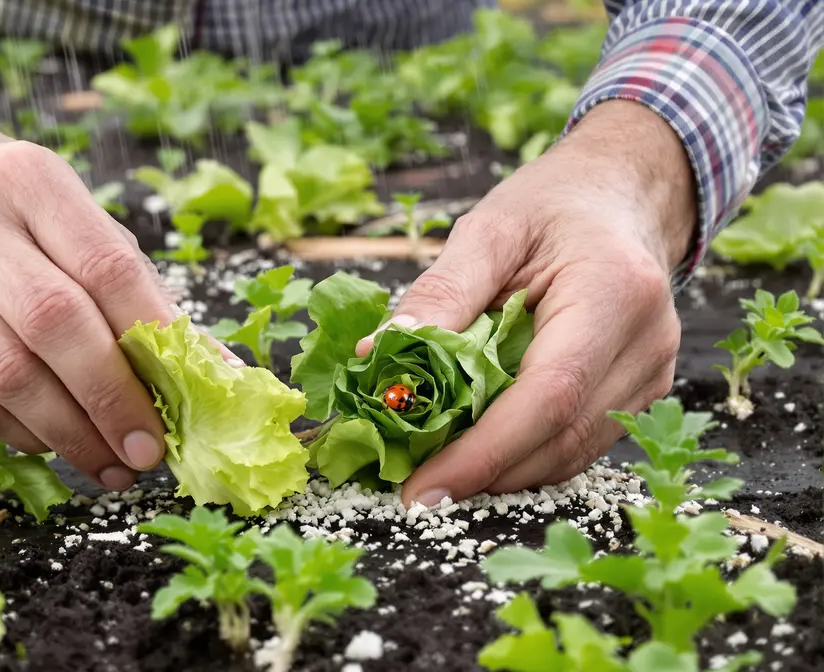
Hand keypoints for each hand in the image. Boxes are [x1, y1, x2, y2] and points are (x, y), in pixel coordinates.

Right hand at [0, 24, 244, 490]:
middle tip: (150, 450)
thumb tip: (214, 374)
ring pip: (8, 377)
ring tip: (115, 465)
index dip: (152, 335)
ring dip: (72, 435)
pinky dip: (27, 435)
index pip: (105, 265)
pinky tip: (61, 443)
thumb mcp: (78, 220)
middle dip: (111, 399)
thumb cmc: (17, 213)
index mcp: (28, 181)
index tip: (191, 392)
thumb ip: (139, 291)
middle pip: (52, 325)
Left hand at [361, 101, 697, 506]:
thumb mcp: (489, 229)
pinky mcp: (642, 392)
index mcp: (614, 293)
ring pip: (572, 454)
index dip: (483, 453)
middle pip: (561, 438)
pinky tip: (479, 450)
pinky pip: (580, 444)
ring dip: (501, 473)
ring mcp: (653, 374)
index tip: (421, 487)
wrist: (622, 193)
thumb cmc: (554, 204)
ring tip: (436, 470)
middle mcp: (647, 344)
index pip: (548, 396)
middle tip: (412, 485)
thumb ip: (440, 292)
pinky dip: (525, 457)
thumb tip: (376, 357)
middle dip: (482, 472)